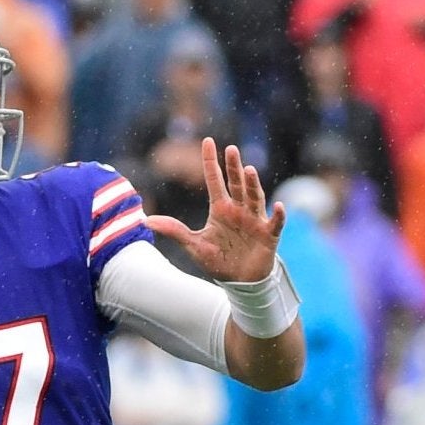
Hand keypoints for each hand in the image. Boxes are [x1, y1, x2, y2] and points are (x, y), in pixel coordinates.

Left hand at [146, 140, 284, 284]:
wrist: (239, 283)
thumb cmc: (219, 261)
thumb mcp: (193, 246)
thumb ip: (174, 231)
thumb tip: (145, 221)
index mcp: (220, 208)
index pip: (214, 179)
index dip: (210, 161)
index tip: (208, 141)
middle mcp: (238, 209)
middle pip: (236, 183)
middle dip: (234, 167)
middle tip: (231, 149)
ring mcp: (255, 220)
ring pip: (254, 198)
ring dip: (253, 185)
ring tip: (249, 170)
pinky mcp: (268, 235)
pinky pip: (275, 223)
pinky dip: (278, 215)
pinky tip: (278, 206)